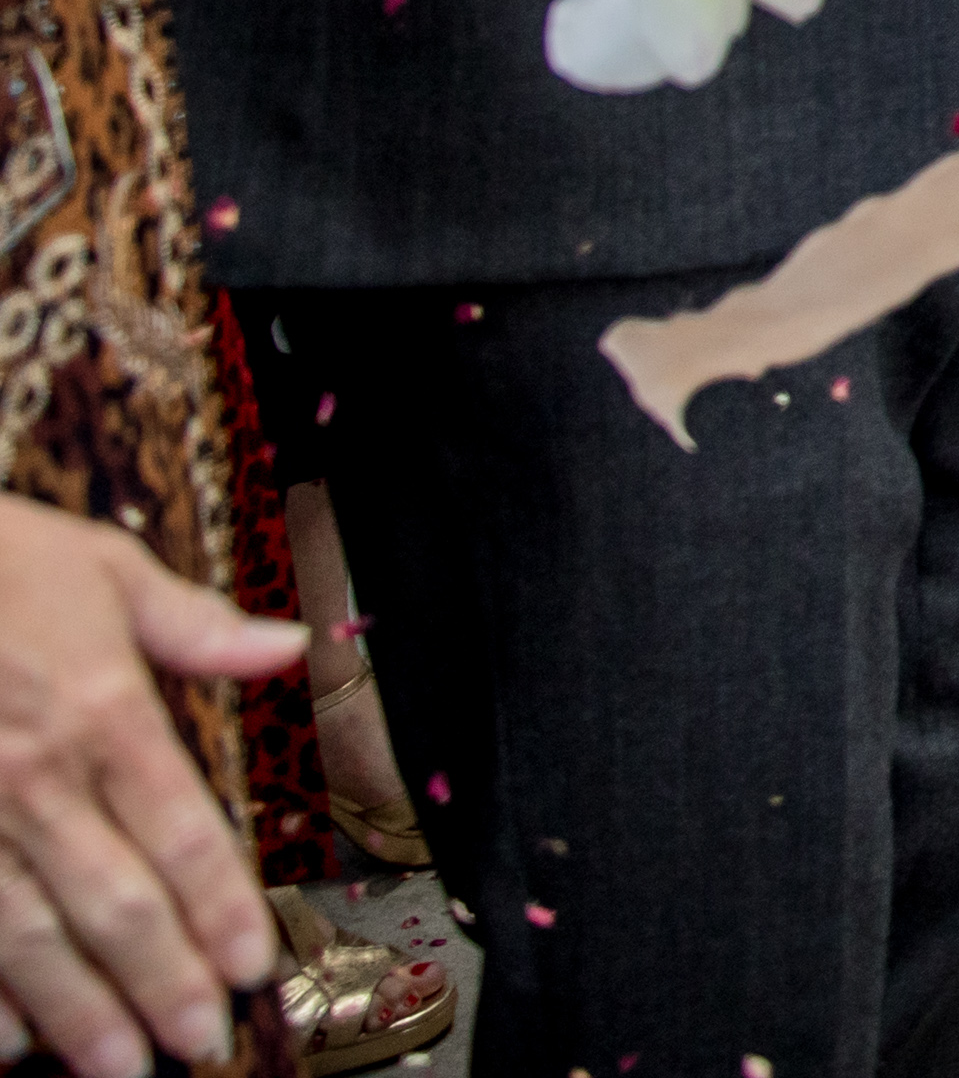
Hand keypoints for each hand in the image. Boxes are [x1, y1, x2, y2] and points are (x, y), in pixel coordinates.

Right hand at [0, 497, 298, 1077]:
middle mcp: (35, 779)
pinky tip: (8, 1042)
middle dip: (162, 982)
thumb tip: (291, 646)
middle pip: (114, 902)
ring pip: (28, 936)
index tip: (253, 965)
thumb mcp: (102, 569)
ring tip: (120, 1068)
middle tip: (200, 1043)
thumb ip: (195, 626)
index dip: (223, 907)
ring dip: (79, 1010)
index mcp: (103, 713)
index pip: (184, 830)